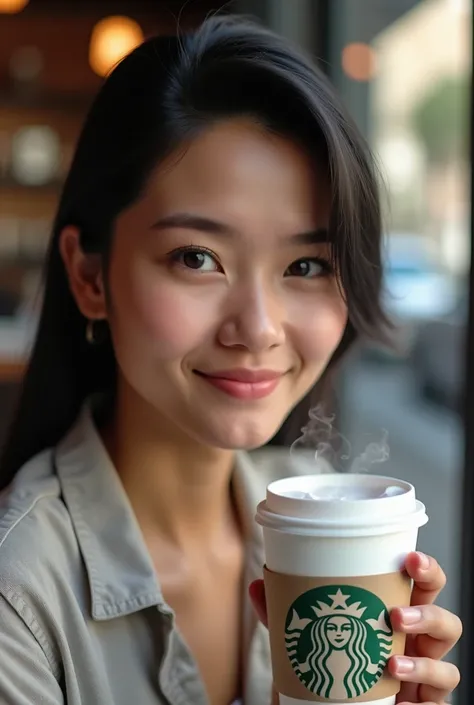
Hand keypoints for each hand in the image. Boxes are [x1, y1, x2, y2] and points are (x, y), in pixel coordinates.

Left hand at [249, 552, 460, 704]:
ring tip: (391, 664)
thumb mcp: (305, 639)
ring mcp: (424, 681)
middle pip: (447, 622)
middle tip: (396, 614)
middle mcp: (417, 647)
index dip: (426, 571)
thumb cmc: (332, 669)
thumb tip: (260, 584)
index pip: (424, 588)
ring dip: (424, 663)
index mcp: (397, 617)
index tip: (409, 558)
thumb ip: (283, 614)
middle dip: (429, 612)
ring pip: (449, 668)